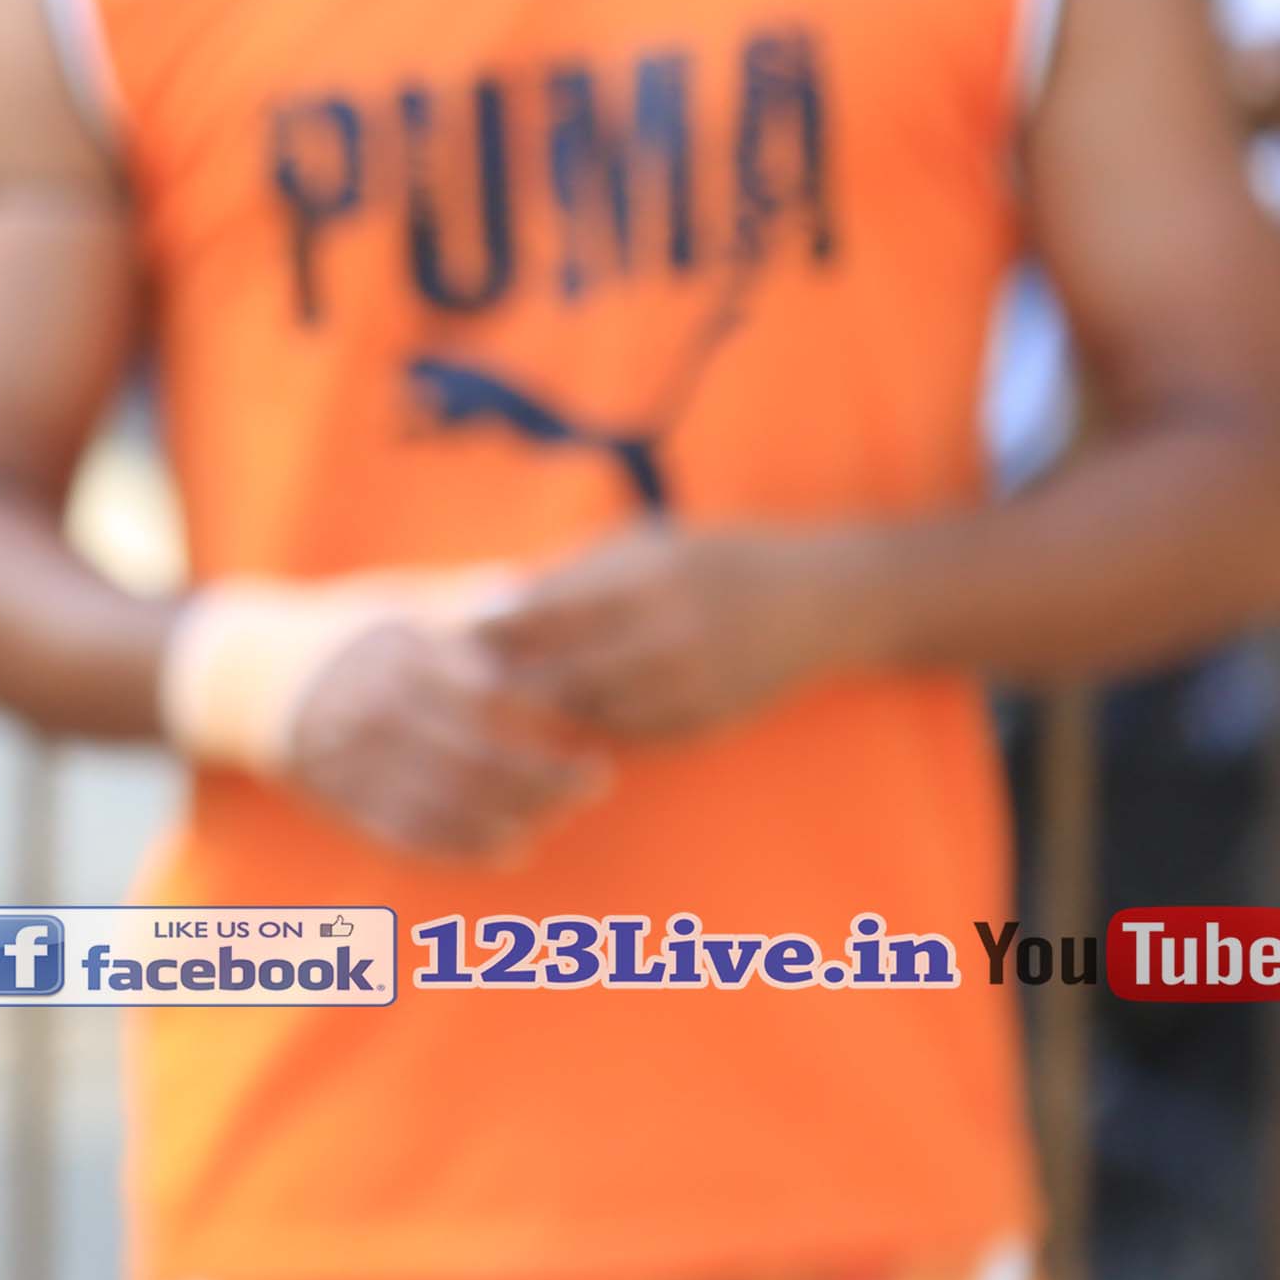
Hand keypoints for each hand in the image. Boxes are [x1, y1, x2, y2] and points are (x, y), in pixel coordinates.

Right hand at [280, 616, 612, 859]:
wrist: (255, 679)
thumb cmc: (357, 641)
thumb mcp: (401, 608)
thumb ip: (462, 612)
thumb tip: (529, 598)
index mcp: (395, 655)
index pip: (486, 695)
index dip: (540, 717)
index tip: (581, 725)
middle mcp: (371, 709)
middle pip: (476, 758)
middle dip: (545, 778)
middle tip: (594, 782)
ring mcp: (352, 761)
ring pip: (448, 805)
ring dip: (514, 818)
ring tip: (555, 814)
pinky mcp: (341, 800)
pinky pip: (411, 836)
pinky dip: (465, 848)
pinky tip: (509, 848)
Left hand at [469, 524, 874, 744]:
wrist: (819, 603)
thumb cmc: (712, 562)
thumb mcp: (648, 545)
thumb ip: (575, 575)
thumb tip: (490, 602)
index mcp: (653, 580)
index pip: (551, 614)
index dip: (497, 630)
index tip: (460, 633)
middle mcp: (674, 636)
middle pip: (562, 676)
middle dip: (511, 681)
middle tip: (465, 683)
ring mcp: (693, 687)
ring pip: (589, 714)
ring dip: (547, 708)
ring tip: (505, 700)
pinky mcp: (704, 725)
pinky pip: (627, 735)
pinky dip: (592, 726)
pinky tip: (570, 714)